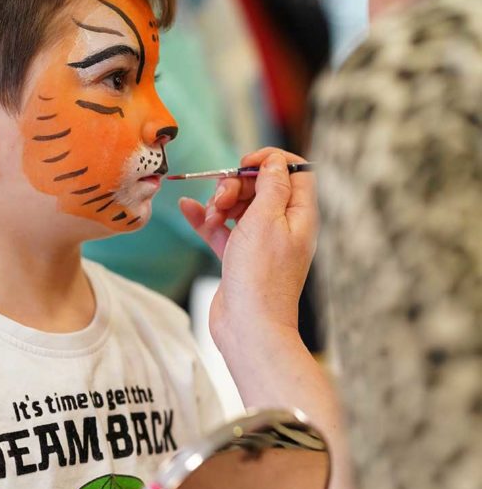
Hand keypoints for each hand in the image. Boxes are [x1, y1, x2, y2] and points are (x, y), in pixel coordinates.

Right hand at [179, 148, 317, 353]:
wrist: (249, 327)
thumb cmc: (261, 277)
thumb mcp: (267, 219)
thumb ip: (271, 185)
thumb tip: (273, 161)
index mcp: (300, 215)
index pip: (294, 172)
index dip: (269, 161)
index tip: (244, 164)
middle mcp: (284, 227)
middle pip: (261, 187)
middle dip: (236, 185)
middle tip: (221, 199)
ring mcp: (261, 243)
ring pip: (238, 207)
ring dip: (218, 204)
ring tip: (209, 218)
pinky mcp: (239, 258)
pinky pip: (222, 230)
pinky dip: (205, 220)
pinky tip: (187, 209)